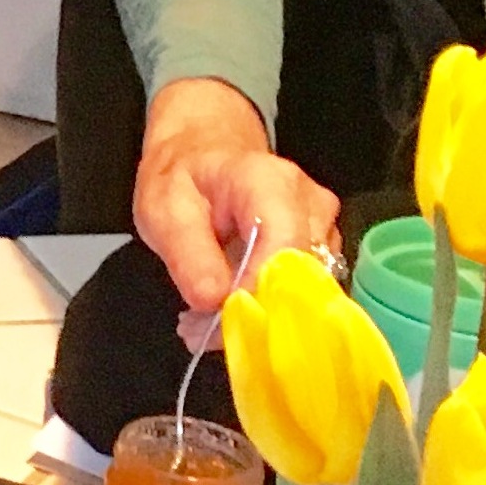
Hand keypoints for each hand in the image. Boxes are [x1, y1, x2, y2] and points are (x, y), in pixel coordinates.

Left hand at [132, 77, 340, 346]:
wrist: (201, 153)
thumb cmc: (182, 178)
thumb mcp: (163, 209)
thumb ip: (188, 255)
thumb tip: (214, 301)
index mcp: (270, 183)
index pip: (286, 251)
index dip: (258, 293)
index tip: (220, 321)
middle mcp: (310, 203)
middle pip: (303, 277)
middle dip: (255, 312)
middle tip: (201, 331)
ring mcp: (323, 226)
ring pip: (307, 291)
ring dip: (259, 314)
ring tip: (206, 319)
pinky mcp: (322, 248)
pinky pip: (305, 290)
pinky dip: (267, 307)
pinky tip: (229, 307)